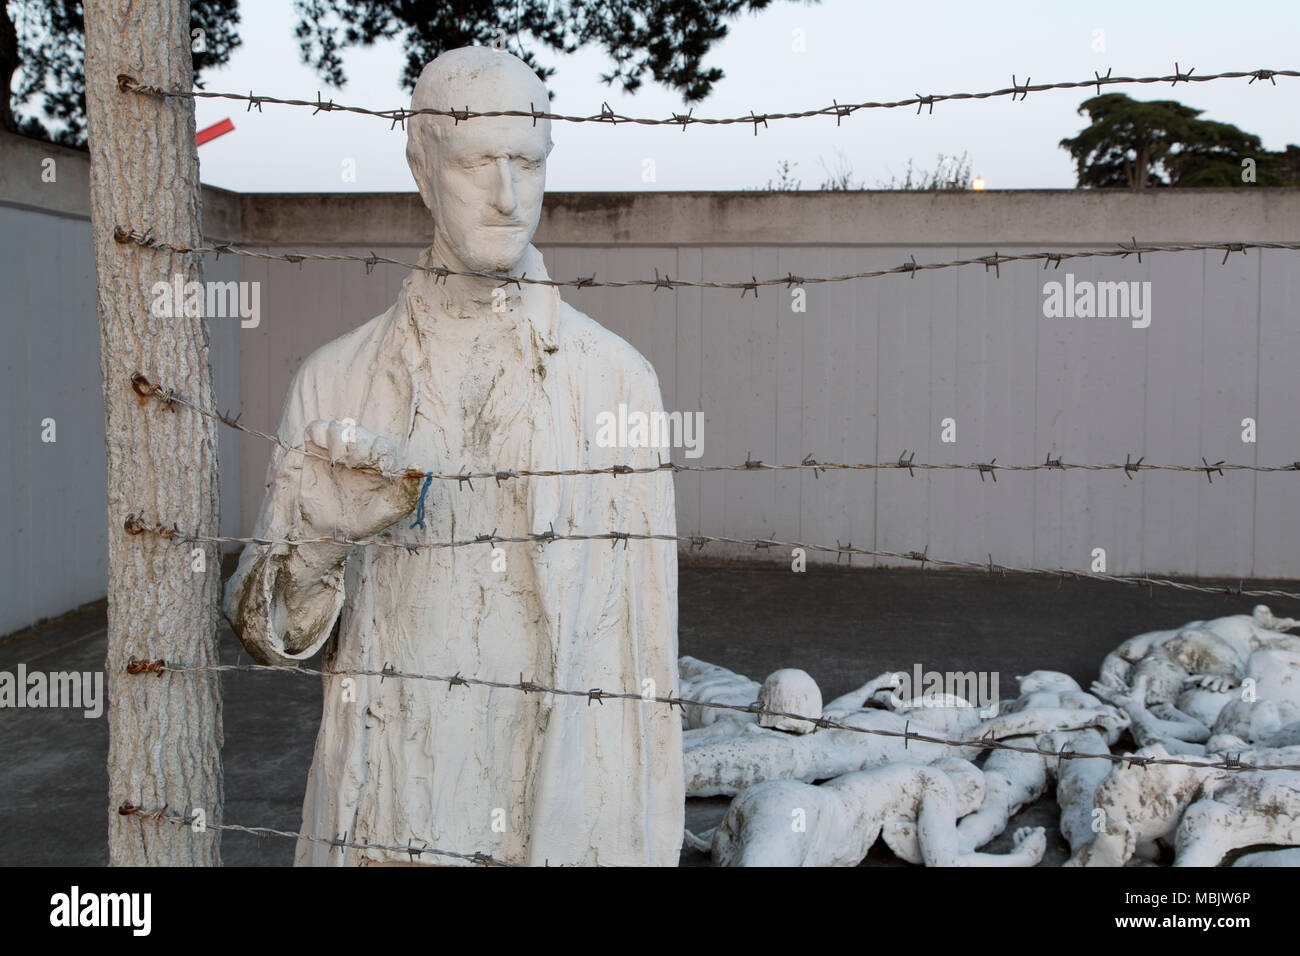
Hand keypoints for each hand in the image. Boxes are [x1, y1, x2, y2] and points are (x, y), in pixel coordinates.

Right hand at [297, 419, 422, 539]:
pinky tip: (328, 456)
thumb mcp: (391, 509)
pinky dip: (322, 435)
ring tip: (342, 463)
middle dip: (360, 448)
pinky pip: (316, 429)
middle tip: (356, 465)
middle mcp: (359, 452)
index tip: (380, 469)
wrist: (332, 531)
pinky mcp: (314, 450)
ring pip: (339, 427)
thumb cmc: (366, 520)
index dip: (381, 453)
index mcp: (380, 461)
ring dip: (342, 441)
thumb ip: (408, 491)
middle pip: (360, 433)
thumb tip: (418, 466)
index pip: (383, 445)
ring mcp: (336, 450)